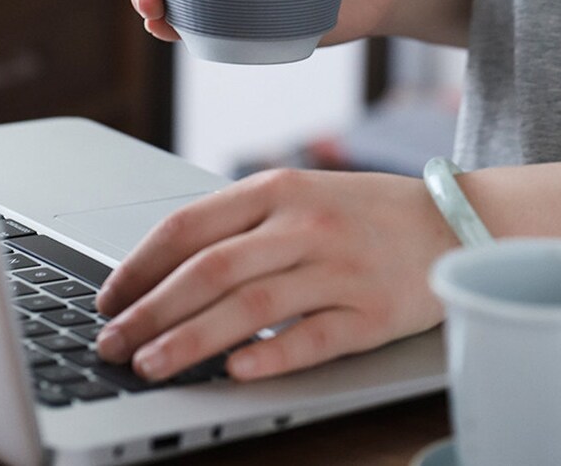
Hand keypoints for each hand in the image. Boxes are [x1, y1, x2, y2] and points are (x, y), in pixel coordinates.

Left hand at [95, 169, 457, 382]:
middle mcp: (305, 223)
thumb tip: (169, 267)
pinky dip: (270, 356)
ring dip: (191, 340)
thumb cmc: (363, 210)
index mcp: (278, 187)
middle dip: (149, 311)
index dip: (140, 264)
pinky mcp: (373, 310)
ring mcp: (340, 266)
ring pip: (251, 306)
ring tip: (150, 365)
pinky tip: (234, 373)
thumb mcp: (300, 193)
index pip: (190, 225)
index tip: (110, 296)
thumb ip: (241, 222)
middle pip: (210, 269)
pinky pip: (313, 337)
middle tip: (110, 343)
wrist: (450, 220)